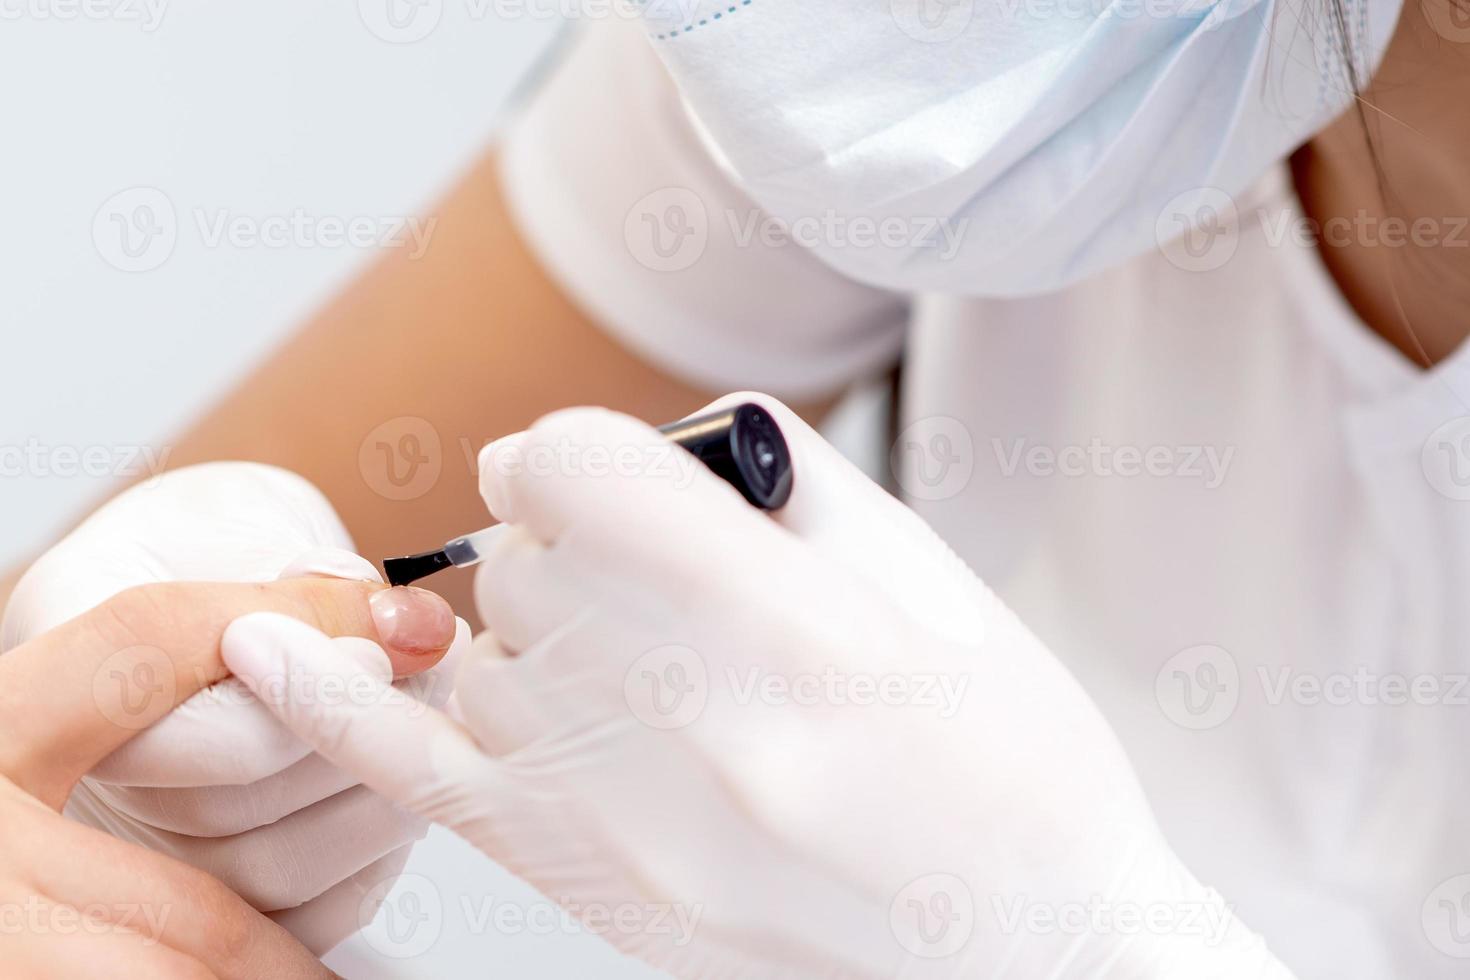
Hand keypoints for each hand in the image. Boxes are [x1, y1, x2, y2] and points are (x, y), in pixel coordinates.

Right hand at [1, 463, 464, 954]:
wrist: (211, 567)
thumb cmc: (224, 540)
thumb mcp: (254, 525)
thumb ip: (317, 582)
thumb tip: (411, 629)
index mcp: (78, 673)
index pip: (168, 719)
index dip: (292, 694)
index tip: (380, 647)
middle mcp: (97, 777)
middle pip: (218, 808)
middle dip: (349, 739)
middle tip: (432, 674)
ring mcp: (154, 847)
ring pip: (267, 869)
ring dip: (377, 795)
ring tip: (435, 724)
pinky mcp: (223, 894)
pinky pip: (306, 912)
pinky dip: (376, 857)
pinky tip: (410, 788)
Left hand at [221, 398, 1291, 977]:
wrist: (1025, 958)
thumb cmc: (1011, 778)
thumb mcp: (948, 597)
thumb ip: (810, 487)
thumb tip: (705, 430)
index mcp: (793, 625)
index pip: (583, 470)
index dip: (583, 452)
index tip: (603, 473)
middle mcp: (689, 716)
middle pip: (526, 552)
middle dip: (564, 530)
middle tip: (639, 567)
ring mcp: (627, 809)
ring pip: (481, 645)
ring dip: (526, 615)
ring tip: (611, 644)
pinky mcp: (589, 878)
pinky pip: (414, 777)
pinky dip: (328, 707)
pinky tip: (266, 649)